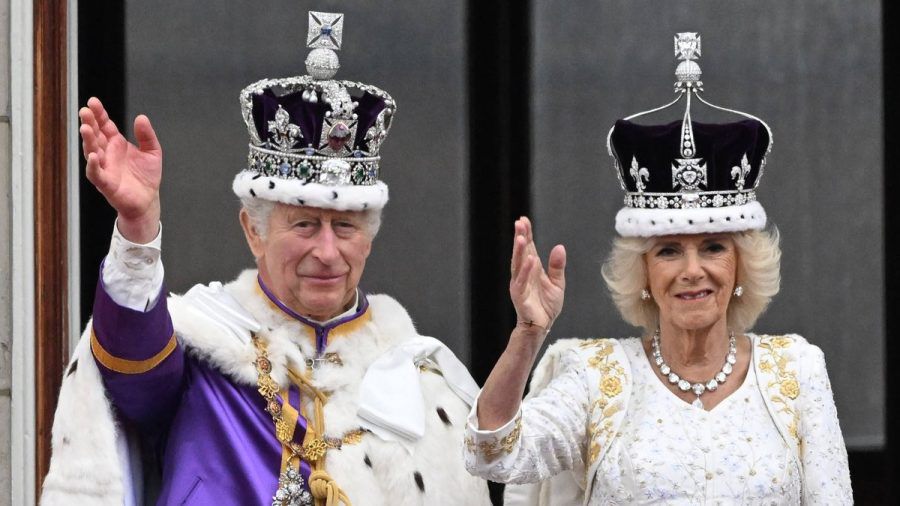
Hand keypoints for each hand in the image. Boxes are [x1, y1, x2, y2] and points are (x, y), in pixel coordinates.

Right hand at [80, 97, 161, 242]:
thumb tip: (141, 117)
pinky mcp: (106, 183)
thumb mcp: (153, 152)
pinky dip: (93, 165)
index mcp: (116, 143)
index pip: (104, 125)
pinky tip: (95, 156)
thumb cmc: (147, 176)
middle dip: (89, 123)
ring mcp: (105, 168)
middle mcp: (107, 153)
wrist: (148, 200)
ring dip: (88, 141)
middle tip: (84, 111)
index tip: (93, 102)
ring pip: (92, 152)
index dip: (98, 114)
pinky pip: (96, 174)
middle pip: (95, 135)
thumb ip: (147, 135)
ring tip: (86, 129)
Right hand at [509, 216, 565, 335]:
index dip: (526, 233)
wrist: (543, 325)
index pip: (528, 247)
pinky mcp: (519, 295)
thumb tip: (559, 247)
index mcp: (532, 268)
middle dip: (520, 237)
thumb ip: (557, 266)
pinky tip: (530, 260)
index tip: (524, 219)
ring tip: (522, 237)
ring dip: (520, 251)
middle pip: (521, 252)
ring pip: (518, 264)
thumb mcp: (557, 283)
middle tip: (520, 222)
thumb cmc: (547, 304)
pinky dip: (526, 270)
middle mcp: (523, 273)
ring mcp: (520, 283)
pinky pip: (522, 281)